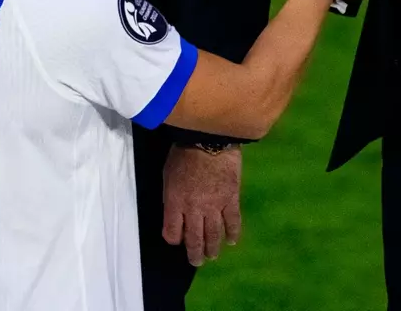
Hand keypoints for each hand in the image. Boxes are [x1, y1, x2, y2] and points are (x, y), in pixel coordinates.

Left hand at [162, 144, 242, 266]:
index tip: (176, 239)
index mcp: (175, 203)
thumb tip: (174, 210)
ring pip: (213, 235)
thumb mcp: (168, 175)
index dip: (174, 239)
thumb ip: (171, 196)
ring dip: (212, 248)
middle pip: (194, 239)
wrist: (209, 138)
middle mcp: (194, 210)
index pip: (172, 232)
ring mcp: (214, 206)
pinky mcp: (231, 199)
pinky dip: (233, 233)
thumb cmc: (183, 152)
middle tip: (196, 262)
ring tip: (212, 256)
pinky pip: (233, 222)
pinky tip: (232, 241)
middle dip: (194, 254)